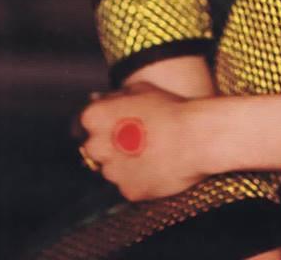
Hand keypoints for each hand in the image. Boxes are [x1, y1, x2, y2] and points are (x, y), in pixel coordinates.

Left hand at [79, 82, 206, 200]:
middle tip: (135, 137)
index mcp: (96, 118)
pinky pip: (130, 185)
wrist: (196, 136)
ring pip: (112, 169)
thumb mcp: (142, 89)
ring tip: (153, 151)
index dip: (103, 122)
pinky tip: (159, 166)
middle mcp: (98, 147)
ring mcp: (113, 172)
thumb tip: (98, 98)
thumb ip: (115, 96)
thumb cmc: (171, 108)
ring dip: (126, 163)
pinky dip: (141, 178)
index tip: (118, 121)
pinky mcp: (129, 191)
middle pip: (95, 149)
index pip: (84, 123)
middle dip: (110, 144)